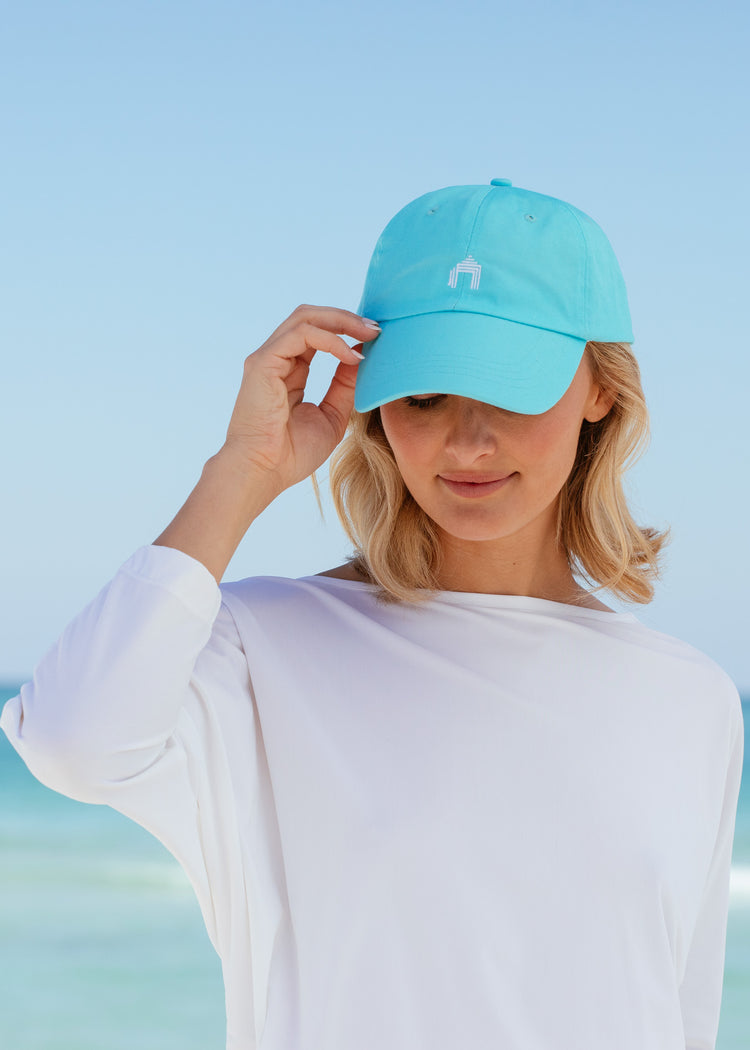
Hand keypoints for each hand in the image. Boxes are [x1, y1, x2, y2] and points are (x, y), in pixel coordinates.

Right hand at [220, 304, 379, 495]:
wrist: (264, 472)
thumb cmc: (292, 454)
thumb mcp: (331, 416)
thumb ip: (344, 387)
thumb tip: (362, 357)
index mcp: (288, 370)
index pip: (317, 334)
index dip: (346, 330)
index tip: (375, 338)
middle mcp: (275, 358)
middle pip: (310, 317)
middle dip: (346, 318)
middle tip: (376, 328)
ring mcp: (267, 358)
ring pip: (305, 317)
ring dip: (341, 321)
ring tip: (368, 333)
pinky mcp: (263, 362)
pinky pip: (302, 335)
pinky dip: (331, 340)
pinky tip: (351, 356)